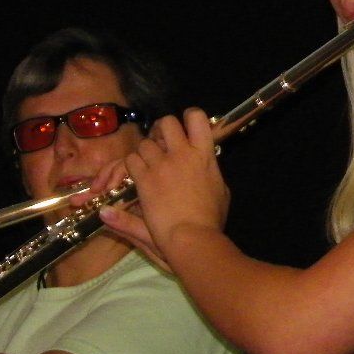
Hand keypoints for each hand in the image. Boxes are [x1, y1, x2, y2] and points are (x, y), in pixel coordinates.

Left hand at [97, 110, 229, 261]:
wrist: (192, 235)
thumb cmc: (212, 217)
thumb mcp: (222, 192)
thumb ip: (212, 174)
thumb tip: (208, 168)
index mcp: (204, 154)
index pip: (196, 117)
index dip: (188, 117)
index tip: (186, 129)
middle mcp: (182, 153)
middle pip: (166, 122)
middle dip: (162, 130)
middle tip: (162, 144)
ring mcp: (161, 164)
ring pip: (145, 142)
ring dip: (146, 151)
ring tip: (148, 164)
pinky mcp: (144, 178)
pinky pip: (132, 160)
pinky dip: (133, 165)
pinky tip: (138, 176)